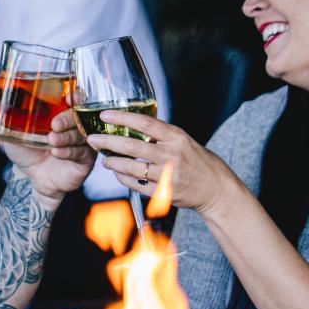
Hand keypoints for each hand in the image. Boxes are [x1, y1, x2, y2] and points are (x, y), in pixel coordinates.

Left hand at [0, 88, 94, 203]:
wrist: (31, 179)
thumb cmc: (26, 150)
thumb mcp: (10, 130)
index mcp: (61, 113)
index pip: (75, 99)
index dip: (76, 96)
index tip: (70, 97)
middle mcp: (74, 125)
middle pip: (79, 116)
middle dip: (67, 118)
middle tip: (54, 124)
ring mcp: (82, 142)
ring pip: (80, 134)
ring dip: (66, 137)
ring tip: (51, 141)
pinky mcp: (85, 160)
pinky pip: (81, 152)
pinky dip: (68, 151)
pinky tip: (57, 152)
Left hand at [83, 110, 236, 217]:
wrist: (215, 189)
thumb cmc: (198, 161)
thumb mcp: (183, 141)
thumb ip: (161, 136)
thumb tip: (132, 126)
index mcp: (177, 138)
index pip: (145, 124)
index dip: (122, 118)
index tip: (104, 115)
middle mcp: (172, 155)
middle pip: (133, 147)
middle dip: (108, 142)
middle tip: (92, 139)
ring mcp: (168, 176)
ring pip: (132, 168)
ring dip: (114, 163)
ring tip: (105, 160)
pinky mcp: (164, 193)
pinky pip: (137, 185)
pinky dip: (124, 178)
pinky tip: (118, 174)